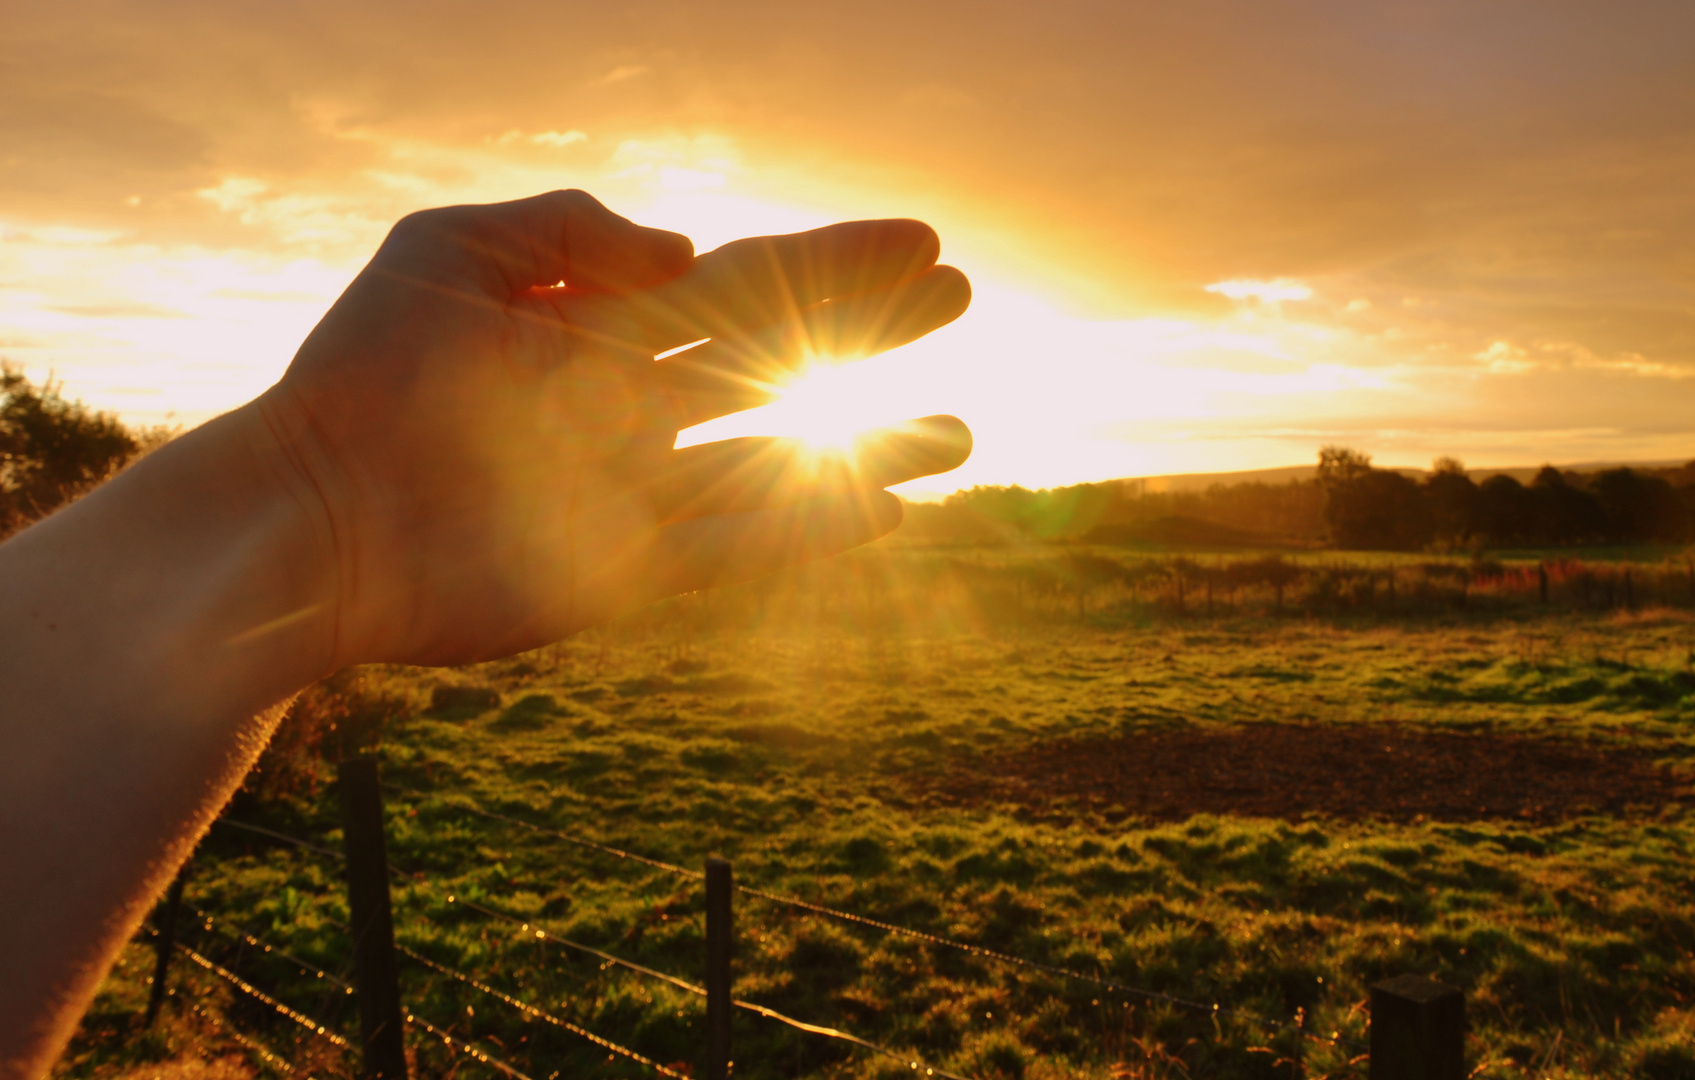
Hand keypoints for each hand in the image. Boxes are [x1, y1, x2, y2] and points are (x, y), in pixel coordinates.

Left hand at [253, 190, 971, 666]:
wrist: (311, 522)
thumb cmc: (363, 381)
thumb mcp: (448, 254)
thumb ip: (565, 231)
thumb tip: (680, 251)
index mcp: (597, 326)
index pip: (742, 281)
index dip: (834, 262)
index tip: (920, 243)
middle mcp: (631, 404)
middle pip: (780, 354)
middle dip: (872, 326)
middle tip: (963, 294)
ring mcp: (636, 489)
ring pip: (781, 459)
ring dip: (875, 446)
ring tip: (963, 436)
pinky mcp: (627, 568)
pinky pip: (743, 547)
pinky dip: (814, 529)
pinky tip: (888, 512)